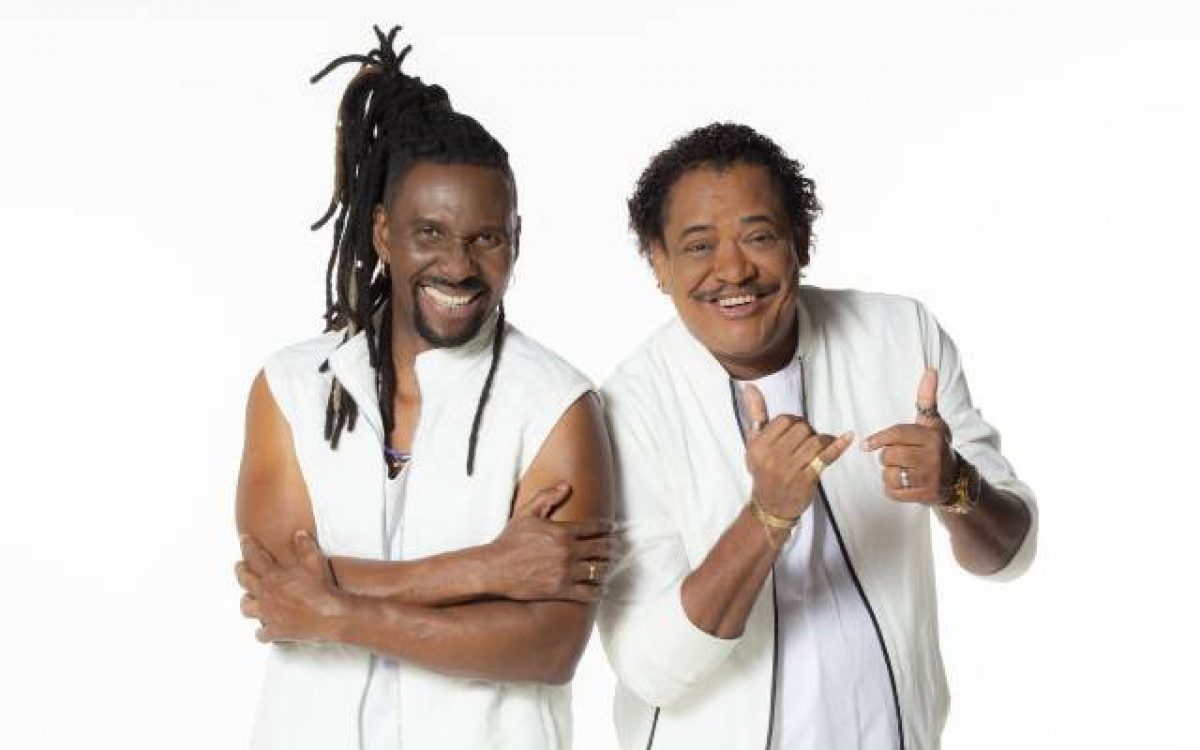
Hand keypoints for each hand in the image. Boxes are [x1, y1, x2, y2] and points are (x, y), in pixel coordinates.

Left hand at [235, 532, 344, 643]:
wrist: (330, 615)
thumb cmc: (322, 588)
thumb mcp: (315, 561)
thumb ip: (305, 546)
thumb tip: (298, 534)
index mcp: (273, 576)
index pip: (254, 556)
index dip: (248, 545)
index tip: (244, 539)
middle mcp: (266, 594)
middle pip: (244, 580)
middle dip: (240, 571)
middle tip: (240, 566)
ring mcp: (268, 614)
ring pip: (246, 607)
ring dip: (247, 601)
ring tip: (248, 598)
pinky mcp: (275, 631)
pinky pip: (261, 634)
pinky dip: (262, 632)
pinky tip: (264, 630)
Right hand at [488, 482, 619, 602]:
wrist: (495, 569)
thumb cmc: (509, 541)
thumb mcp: (527, 513)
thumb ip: (547, 497)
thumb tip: (566, 485)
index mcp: (562, 531)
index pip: (595, 527)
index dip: (607, 527)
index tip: (612, 528)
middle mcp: (567, 551)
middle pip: (602, 548)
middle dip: (613, 547)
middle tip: (617, 547)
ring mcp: (565, 572)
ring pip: (599, 569)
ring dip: (608, 567)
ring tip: (610, 566)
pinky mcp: (561, 590)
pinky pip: (588, 591)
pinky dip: (599, 590)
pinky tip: (602, 588)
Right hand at [742, 384, 853, 519]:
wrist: (770, 506)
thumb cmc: (763, 472)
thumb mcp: (753, 445)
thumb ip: (755, 415)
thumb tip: (750, 387)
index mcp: (758, 446)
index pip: (784, 420)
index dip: (794, 422)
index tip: (795, 432)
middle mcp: (772, 457)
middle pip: (801, 429)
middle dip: (808, 431)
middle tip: (806, 442)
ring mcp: (790, 470)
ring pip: (815, 441)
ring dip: (822, 440)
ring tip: (820, 446)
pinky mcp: (806, 480)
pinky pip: (826, 457)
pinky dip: (838, 446)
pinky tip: (848, 438)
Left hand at [862, 368, 957, 504]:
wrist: (955, 478)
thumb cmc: (935, 445)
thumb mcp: (932, 422)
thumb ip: (926, 398)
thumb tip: (930, 371)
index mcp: (932, 436)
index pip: (897, 434)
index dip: (878, 439)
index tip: (866, 444)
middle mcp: (934, 456)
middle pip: (889, 456)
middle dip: (886, 458)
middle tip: (896, 458)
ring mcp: (931, 477)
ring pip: (890, 475)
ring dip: (888, 474)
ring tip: (901, 471)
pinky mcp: (926, 495)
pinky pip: (893, 492)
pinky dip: (892, 489)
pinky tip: (902, 483)